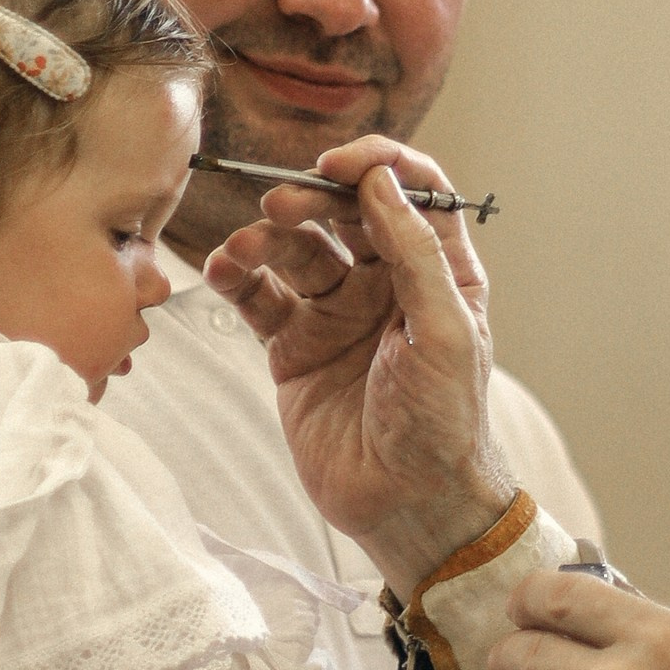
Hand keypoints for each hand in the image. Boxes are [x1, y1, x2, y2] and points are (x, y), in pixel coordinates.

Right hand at [203, 140, 514, 584]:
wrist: (408, 504)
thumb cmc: (445, 423)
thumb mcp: (447, 334)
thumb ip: (416, 255)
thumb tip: (382, 182)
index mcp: (438, 272)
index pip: (409, 192)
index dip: (376, 166)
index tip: (339, 165)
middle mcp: (386, 284)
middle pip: (343, 213)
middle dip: (310, 199)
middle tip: (281, 204)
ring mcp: (337, 314)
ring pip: (295, 252)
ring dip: (266, 240)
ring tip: (243, 252)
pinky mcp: (295, 349)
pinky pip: (260, 298)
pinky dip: (237, 278)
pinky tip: (222, 270)